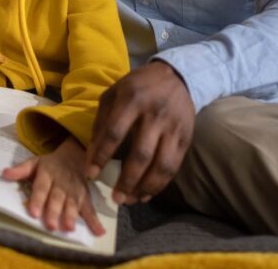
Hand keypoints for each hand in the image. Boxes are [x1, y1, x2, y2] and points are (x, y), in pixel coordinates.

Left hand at [2, 136, 104, 235]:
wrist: (75, 155)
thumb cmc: (50, 164)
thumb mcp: (34, 162)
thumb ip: (20, 170)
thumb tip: (4, 174)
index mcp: (47, 174)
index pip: (41, 187)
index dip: (38, 199)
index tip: (34, 212)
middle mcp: (62, 183)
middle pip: (57, 198)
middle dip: (54, 211)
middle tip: (51, 225)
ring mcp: (75, 190)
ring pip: (73, 204)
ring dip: (71, 216)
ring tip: (68, 228)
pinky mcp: (86, 197)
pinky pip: (90, 208)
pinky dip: (95, 220)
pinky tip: (99, 231)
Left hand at [85, 60, 194, 204]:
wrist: (176, 77)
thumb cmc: (137, 87)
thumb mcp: (113, 94)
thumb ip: (101, 121)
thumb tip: (92, 154)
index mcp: (132, 100)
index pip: (114, 133)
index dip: (101, 156)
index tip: (91, 174)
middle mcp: (155, 114)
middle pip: (140, 154)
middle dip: (126, 180)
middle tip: (115, 198)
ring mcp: (173, 127)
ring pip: (161, 165)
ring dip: (145, 188)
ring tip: (130, 200)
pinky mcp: (186, 138)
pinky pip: (174, 167)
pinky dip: (160, 184)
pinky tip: (147, 194)